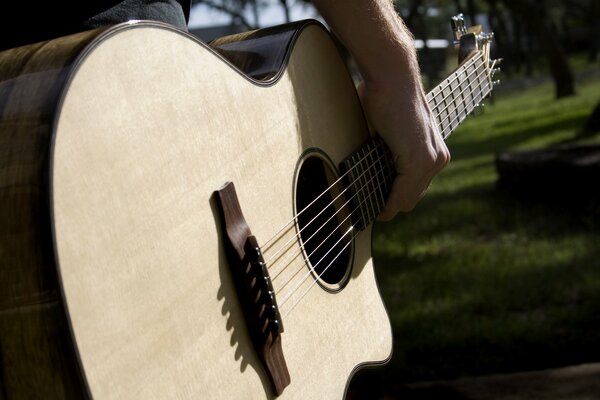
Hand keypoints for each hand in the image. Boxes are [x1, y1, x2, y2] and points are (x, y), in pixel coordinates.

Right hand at [357, 79, 449, 219]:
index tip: (380, 206)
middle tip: (374, 212)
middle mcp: (439, 158)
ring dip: (390, 206)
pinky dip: (389, 204)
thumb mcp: (392, 132)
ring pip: (408, 199)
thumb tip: (373, 166)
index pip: (416, 187)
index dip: (397, 198)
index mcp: (435, 151)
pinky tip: (379, 210)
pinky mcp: (418, 161)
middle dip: (393, 205)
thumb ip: (390, 151)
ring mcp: (431, 160)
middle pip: (413, 197)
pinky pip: (402, 194)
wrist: (392, 77)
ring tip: (374, 212)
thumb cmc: (386, 97)